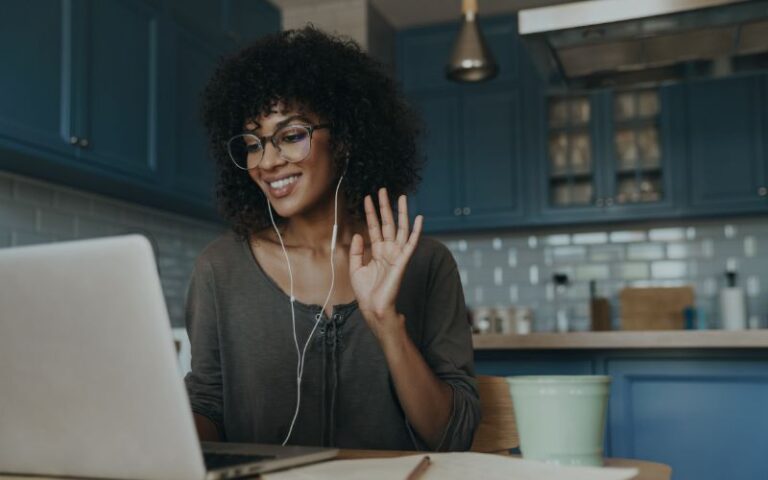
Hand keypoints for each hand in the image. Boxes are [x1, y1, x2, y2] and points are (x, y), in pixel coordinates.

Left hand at [349, 188, 422, 339]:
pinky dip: (416, 231)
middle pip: (388, 223)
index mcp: (377, 251)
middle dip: (385, 206)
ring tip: (401, 197)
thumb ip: (357, 251)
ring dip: (401, 213)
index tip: (367, 198)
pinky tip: (419, 218)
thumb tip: (358, 234)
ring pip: (401, 229)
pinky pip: (411, 243)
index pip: (374, 227)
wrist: (373, 307)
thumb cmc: (366, 292)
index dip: (370, 212)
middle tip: (383, 190)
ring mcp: (396, 254)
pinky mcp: (402, 261)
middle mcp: (388, 250)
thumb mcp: (355, 268)